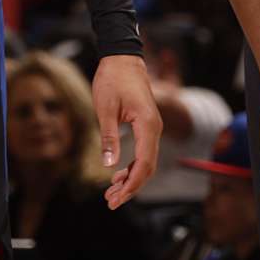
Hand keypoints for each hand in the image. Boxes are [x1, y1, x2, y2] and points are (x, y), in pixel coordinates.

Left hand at [93, 54, 161, 209]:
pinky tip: (118, 174)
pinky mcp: (146, 126)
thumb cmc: (113, 79)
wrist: (122, 58)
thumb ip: (109, 137)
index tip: (117, 198)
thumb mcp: (105, 108)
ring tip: (111, 192)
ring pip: (146, 161)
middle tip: (111, 201)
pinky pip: (143, 152)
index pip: (144, 163)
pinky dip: (132, 166)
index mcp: (148, 125)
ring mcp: (152, 127)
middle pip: (148, 167)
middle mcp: (155, 128)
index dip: (132, 184)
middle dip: (131, 187)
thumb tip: (109, 165)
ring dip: (131, 179)